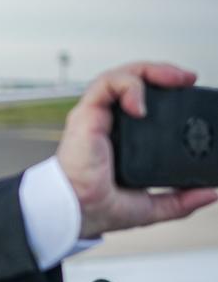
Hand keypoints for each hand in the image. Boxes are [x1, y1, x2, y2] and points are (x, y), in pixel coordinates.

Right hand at [56, 62, 217, 238]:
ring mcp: (97, 114)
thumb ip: (180, 200)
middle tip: (187, 78)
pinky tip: (140, 105)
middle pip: (134, 81)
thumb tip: (210, 192)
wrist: (78, 211)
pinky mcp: (87, 113)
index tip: (190, 93)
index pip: (144, 101)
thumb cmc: (98, 207)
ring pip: (121, 75)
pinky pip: (106, 84)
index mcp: (122, 137)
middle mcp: (109, 121)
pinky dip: (128, 86)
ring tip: (174, 79)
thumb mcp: (151, 205)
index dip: (166, 91)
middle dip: (163, 72)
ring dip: (149, 70)